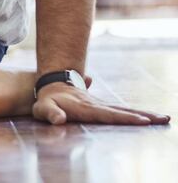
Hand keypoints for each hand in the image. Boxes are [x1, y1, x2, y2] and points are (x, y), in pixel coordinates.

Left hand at [33, 82, 169, 124]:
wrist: (51, 86)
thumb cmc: (45, 101)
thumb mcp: (43, 108)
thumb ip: (50, 113)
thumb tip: (58, 119)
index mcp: (85, 108)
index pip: (108, 114)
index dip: (124, 118)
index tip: (142, 120)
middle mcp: (97, 105)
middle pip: (122, 111)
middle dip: (143, 115)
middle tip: (164, 118)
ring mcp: (100, 106)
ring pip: (124, 110)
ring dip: (144, 114)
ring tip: (164, 118)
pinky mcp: (102, 108)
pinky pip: (121, 111)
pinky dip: (136, 114)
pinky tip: (148, 117)